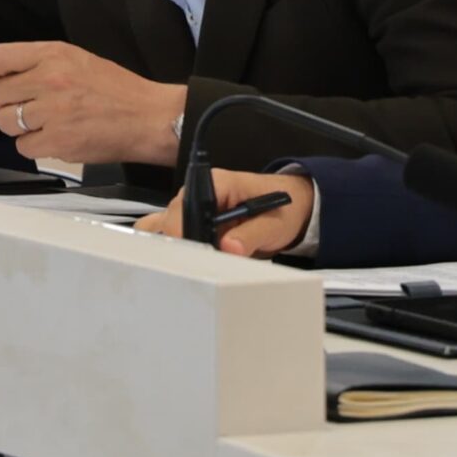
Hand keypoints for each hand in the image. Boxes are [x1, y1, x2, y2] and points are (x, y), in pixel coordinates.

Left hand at [0, 41, 187, 166]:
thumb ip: (40, 64)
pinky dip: (35, 146)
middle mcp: (49, 79)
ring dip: (19, 127)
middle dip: (7, 103)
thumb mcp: (77, 59)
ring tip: (45, 123)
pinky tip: (55, 138)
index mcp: (53, 54)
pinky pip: (23, 147)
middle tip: (29, 106)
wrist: (148, 117)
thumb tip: (3, 76)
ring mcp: (52, 112)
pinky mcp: (57, 142)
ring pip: (5, 123)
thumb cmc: (117, 90)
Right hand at [134, 171, 315, 256]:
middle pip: (170, 218)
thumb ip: (252, 234)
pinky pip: (173, 236)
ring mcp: (194, 209)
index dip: (182, 232)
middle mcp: (198, 193)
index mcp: (216, 183)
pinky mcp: (195, 224)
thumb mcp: (274, 223)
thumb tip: (228, 247)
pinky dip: (173, 252)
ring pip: (164, 227)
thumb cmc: (283, 210)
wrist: (292, 209)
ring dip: (170, 249)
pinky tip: (176, 270)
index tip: (188, 257)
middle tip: (187, 271)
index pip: (186, 206)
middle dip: (175, 246)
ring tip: (179, 273)